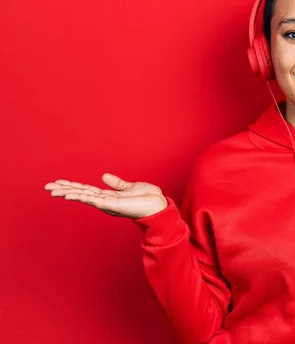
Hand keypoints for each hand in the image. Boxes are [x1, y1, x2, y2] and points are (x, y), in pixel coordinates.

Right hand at [44, 173, 168, 218]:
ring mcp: (107, 204)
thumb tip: (104, 176)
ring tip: (52, 190)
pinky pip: (92, 199)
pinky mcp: (111, 205)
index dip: (73, 186)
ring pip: (83, 196)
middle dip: (64, 189)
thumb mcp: (130, 187)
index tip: (58, 182)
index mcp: (109, 196)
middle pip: (81, 193)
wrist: (158, 205)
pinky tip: (69, 194)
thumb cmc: (148, 198)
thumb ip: (117, 183)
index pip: (86, 190)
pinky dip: (80, 196)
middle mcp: (105, 201)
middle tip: (47, 186)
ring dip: (67, 192)